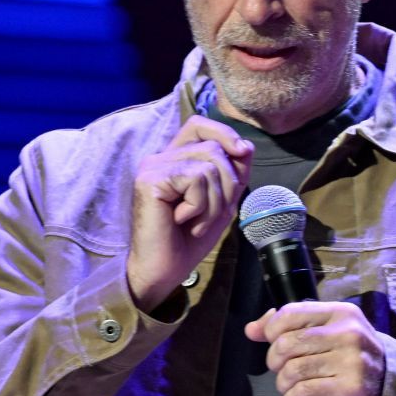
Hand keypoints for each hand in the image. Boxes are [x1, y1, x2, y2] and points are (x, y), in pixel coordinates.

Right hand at [126, 116, 253, 311]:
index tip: (243, 152)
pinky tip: (182, 221)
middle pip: (213, 148)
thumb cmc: (188, 240)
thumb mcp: (221, 202)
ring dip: (213, 202)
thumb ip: (233, 173)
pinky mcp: (149, 180)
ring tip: (195, 222)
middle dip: (227, 184)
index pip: (199, 124)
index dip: (224, 132)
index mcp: (174, 159)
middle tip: (211, 215)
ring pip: (209, 165)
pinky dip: (200, 206)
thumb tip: (246, 147)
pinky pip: (196, 179)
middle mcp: (160, 158)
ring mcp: (153, 167)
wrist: (164, 271)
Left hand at [246, 302, 384, 395]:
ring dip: (284, 386)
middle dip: (275, 362)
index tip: (274, 345)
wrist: (389, 386)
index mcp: (340, 313)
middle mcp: (348, 333)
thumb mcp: (328, 332)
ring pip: (292, 371)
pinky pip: (303, 393)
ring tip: (293, 391)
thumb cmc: (350, 357)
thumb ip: (290, 326)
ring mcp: (350, 361)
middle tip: (284, 372)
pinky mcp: (349, 389)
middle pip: (286, 344)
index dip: (271, 331)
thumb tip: (251, 329)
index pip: (290, 313)